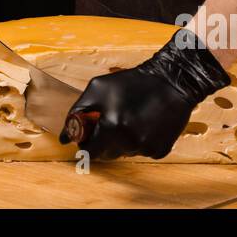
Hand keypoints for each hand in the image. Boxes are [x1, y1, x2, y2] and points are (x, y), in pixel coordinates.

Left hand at [59, 28, 231, 159]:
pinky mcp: (160, 151)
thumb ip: (78, 112)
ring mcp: (146, 148)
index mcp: (112, 127)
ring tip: (129, 118)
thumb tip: (64, 138)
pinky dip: (139, 141)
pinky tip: (144, 123)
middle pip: (106, 155)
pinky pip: (141, 152)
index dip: (85, 144)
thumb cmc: (132, 82)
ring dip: (121, 141)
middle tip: (109, 123)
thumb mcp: (98, 88)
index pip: (89, 152)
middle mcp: (129, 142)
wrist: (171, 82)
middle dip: (102, 142)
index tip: (86, 136)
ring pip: (124, 153)